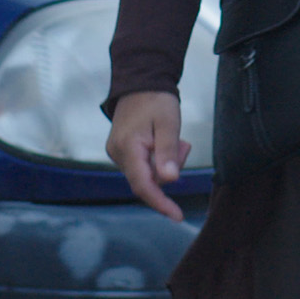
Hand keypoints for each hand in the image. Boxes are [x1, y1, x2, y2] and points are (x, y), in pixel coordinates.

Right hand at [106, 90, 190, 220]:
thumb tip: (169, 181)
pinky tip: (164, 139)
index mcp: (127, 149)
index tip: (177, 216)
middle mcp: (118, 155)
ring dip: (166, 161)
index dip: (160, 203)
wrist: (140, 83)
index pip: (143, 186)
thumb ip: (168, 152)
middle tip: (181, 144)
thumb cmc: (156, 100)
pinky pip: (145, 164)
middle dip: (169, 168)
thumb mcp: (169, 123)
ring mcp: (118, 154)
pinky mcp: (123, 151)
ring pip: (148, 173)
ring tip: (174, 137)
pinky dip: (159, 156)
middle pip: (149, 179)